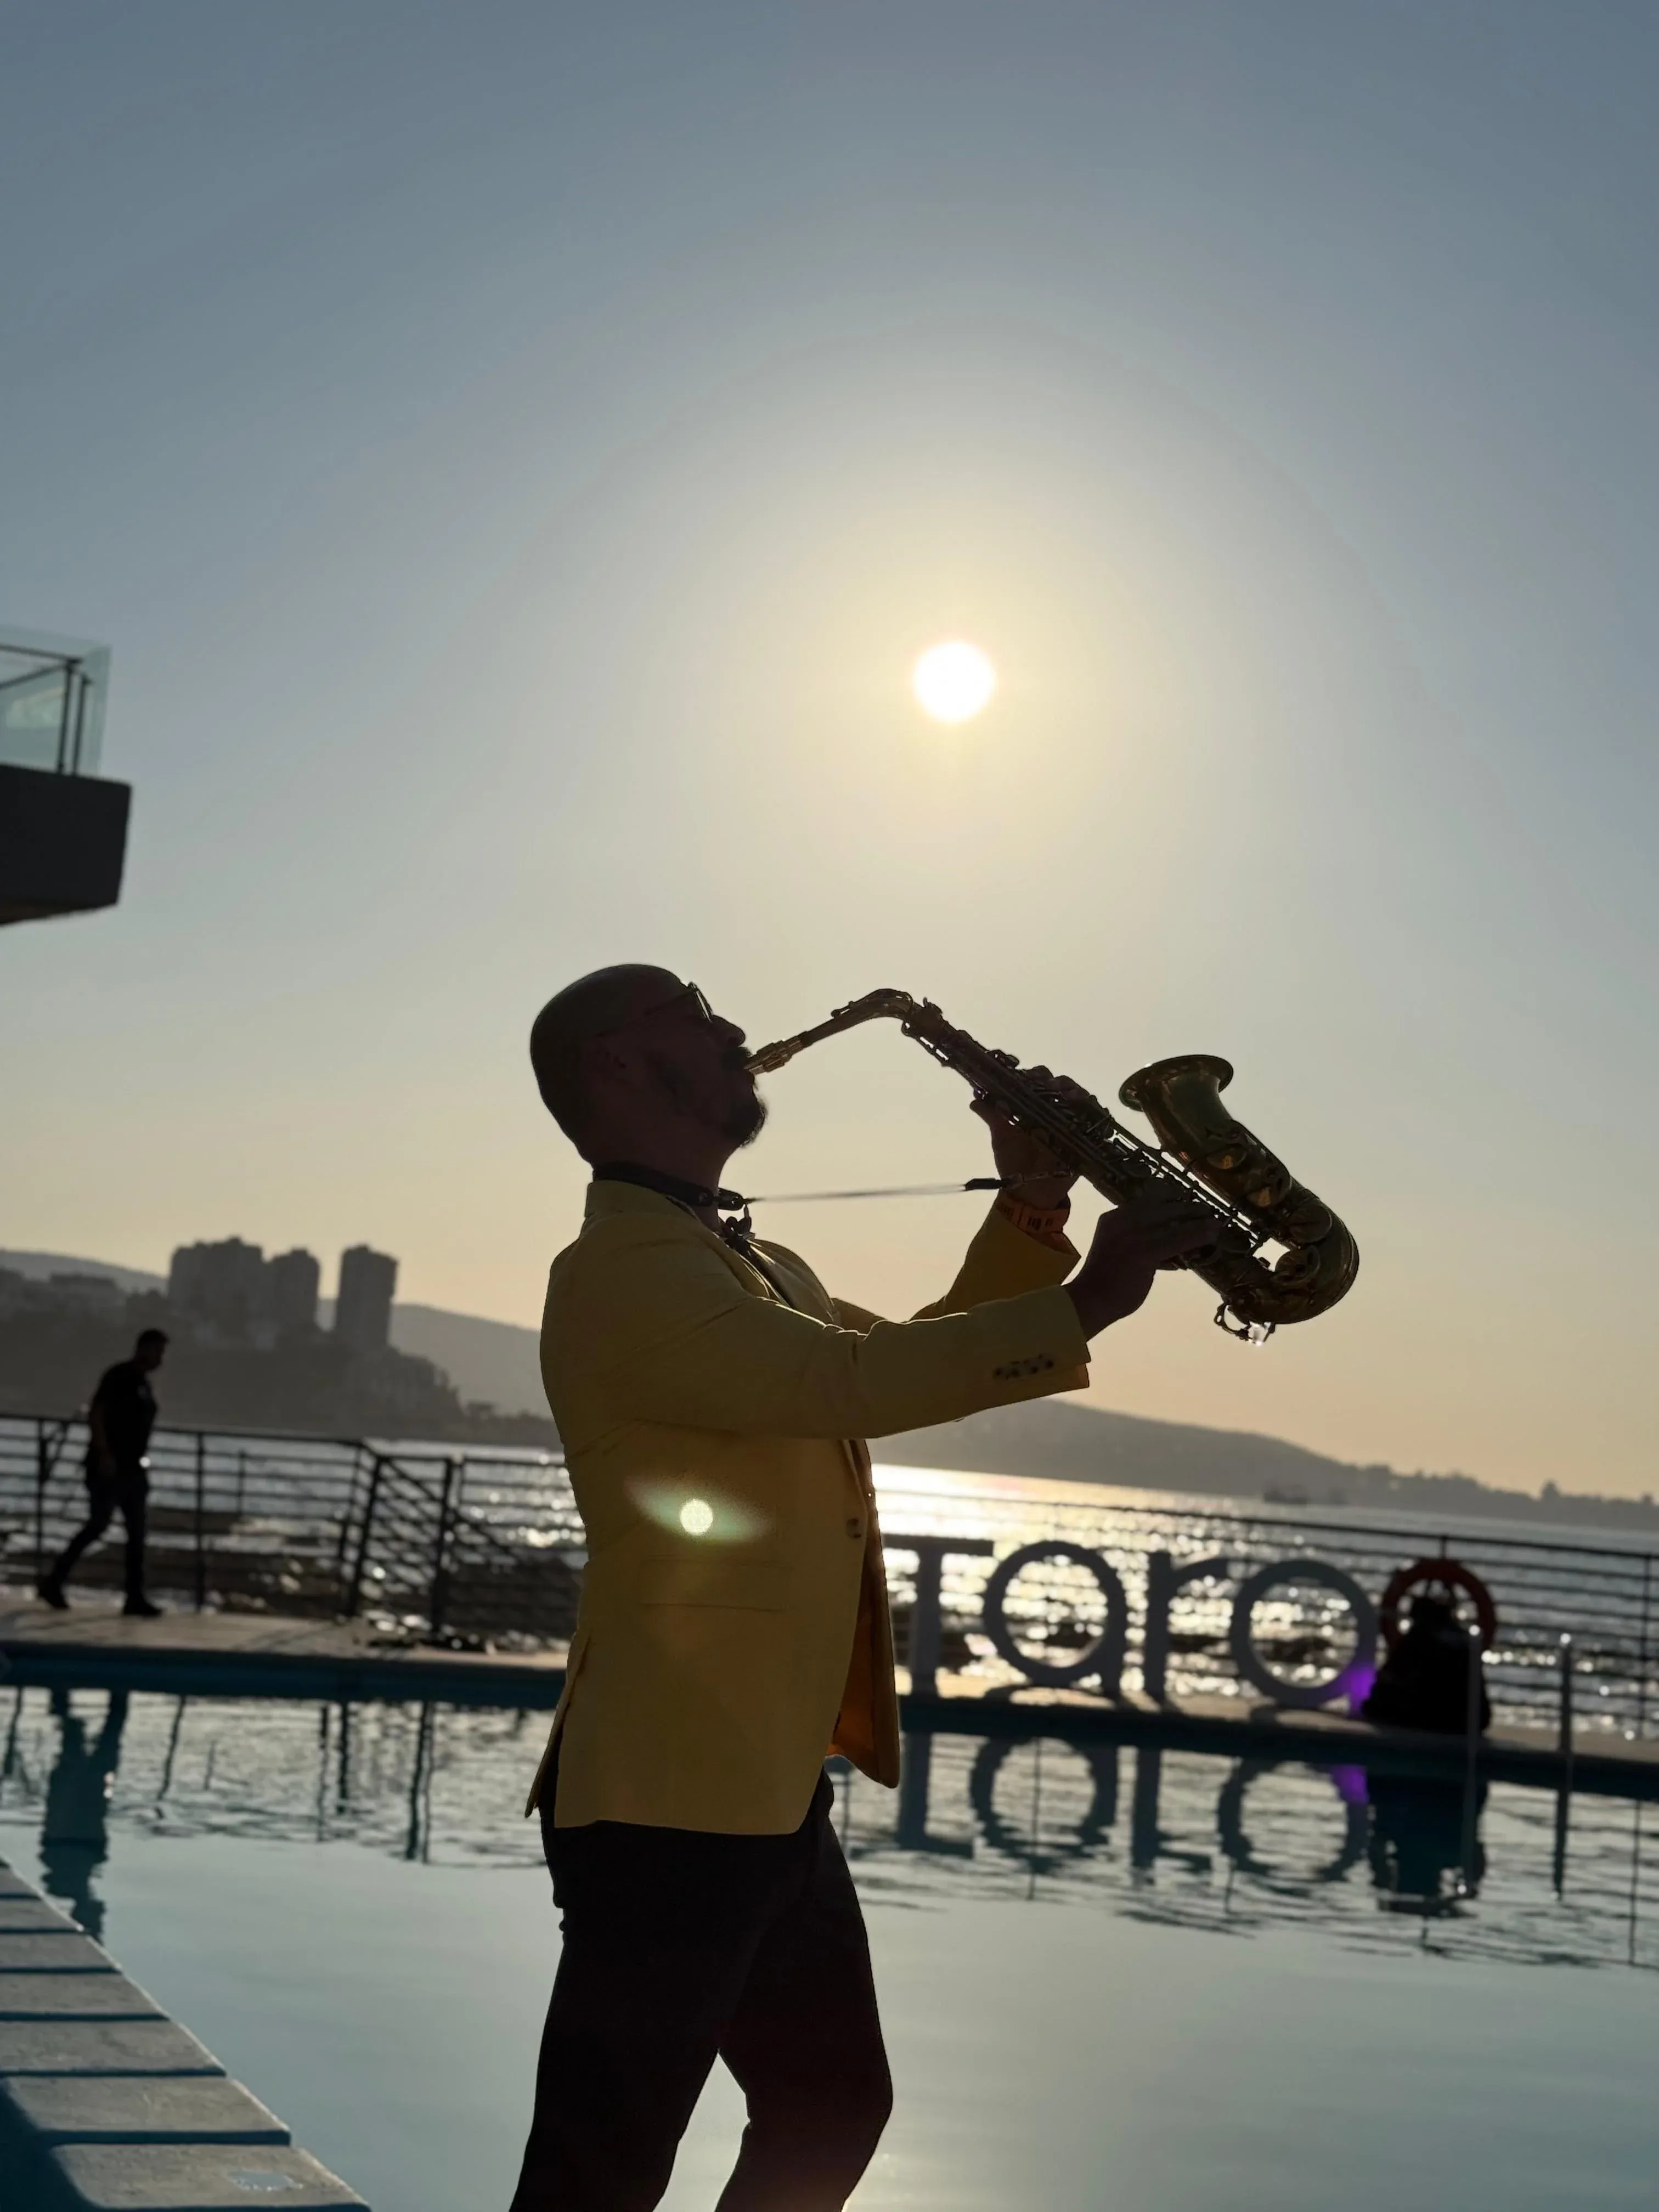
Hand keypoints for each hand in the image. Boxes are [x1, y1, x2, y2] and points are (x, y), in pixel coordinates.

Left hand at [972, 1069, 1084, 1209]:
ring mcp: (1069, 1122)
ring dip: (1076, 1092)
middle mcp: (1051, 1110)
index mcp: (1030, 1107)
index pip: (1036, 1082)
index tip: (1030, 1076)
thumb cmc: (1013, 1163)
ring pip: (1079, 1098)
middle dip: (1058, 1082)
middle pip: (1061, 1085)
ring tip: (1069, 1096)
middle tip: (1051, 1086)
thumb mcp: (1001, 1139)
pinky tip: (1084, 1108)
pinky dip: (1093, 1111)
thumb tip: (974, 1101)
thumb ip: (993, 1118)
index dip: (1035, 1075)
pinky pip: (1094, 1119)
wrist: (1030, 1193)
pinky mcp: (1083, 1137)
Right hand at [1064, 1189, 1217, 1337]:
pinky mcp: (1145, 1251)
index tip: (1185, 1199)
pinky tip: (1212, 1234)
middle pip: (1161, 1206)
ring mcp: (1133, 1235)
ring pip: (1173, 1222)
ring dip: (1197, 1220)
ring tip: (1215, 1222)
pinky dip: (1198, 1235)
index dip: (1169, 1199)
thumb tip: (1165, 1237)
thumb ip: (1135, 1238)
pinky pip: (1178, 1239)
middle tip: (1205, 1209)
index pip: (1146, 1201)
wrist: (1090, 1300)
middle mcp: (1123, 1220)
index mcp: (1113, 1217)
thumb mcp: (1115, 1247)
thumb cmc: (1104, 1279)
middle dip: (1186, 1207)